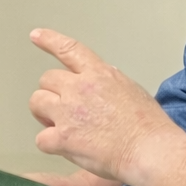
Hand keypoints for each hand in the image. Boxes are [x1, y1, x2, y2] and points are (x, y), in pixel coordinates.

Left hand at [29, 29, 176, 184]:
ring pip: (37, 103)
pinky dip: (50, 144)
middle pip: (47, 80)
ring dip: (45, 115)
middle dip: (52, 94)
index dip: (49, 40)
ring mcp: (68, 112)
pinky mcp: (62, 137)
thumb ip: (108, 83)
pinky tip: (65, 148)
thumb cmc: (147, 126)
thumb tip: (98, 85)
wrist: (149, 150)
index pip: (69, 49)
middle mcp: (79, 88)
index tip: (36, 35)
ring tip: (61, 128)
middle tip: (63, 111)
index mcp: (99, 74)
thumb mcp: (131, 89)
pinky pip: (41, 138)